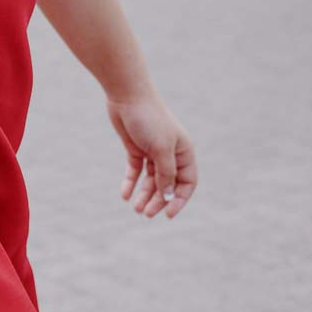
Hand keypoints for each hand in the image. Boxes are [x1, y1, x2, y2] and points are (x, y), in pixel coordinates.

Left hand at [106, 91, 197, 218]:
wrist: (128, 97)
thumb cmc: (149, 120)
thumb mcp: (161, 149)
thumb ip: (166, 173)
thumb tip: (168, 195)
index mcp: (184, 152)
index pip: (187, 182)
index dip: (179, 199)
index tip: (168, 214)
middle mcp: (171, 153)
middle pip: (167, 184)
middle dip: (158, 200)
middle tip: (145, 213)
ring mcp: (152, 151)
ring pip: (151, 180)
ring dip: (144, 195)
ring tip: (135, 208)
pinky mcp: (136, 149)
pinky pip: (135, 171)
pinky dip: (131, 183)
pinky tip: (124, 195)